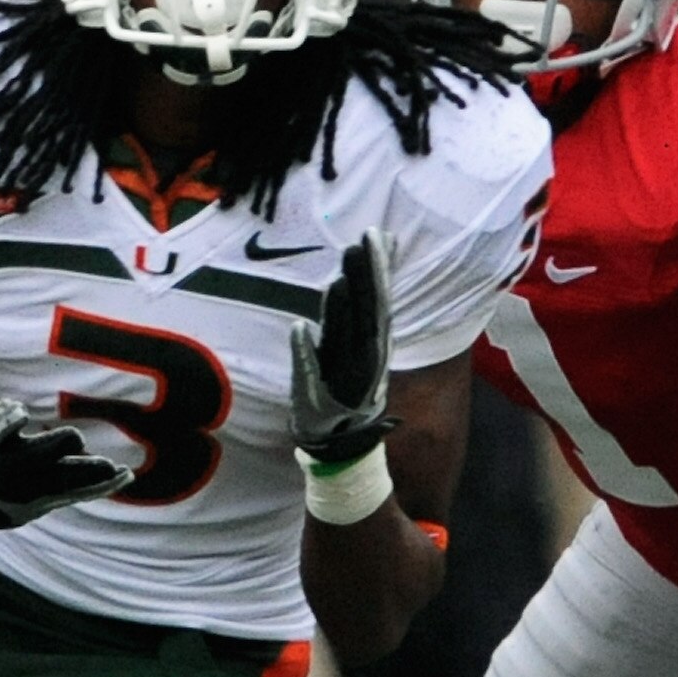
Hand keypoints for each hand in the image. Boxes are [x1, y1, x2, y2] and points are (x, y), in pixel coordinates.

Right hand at [0, 335, 134, 531]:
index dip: (5, 421)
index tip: (18, 410)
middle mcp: (9, 468)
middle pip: (32, 459)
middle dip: (51, 448)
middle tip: (75, 436)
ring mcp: (31, 489)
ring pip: (61, 480)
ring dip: (85, 472)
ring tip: (110, 464)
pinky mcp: (48, 501)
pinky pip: (78, 495)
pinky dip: (101, 487)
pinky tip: (125, 475)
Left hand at [287, 229, 393, 465]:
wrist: (338, 439)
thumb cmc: (344, 385)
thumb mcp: (356, 344)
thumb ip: (360, 305)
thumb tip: (365, 265)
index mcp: (372, 344)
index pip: (377, 301)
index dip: (378, 270)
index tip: (375, 236)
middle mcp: (363, 359)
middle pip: (366, 314)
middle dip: (366, 280)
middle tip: (363, 242)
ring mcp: (342, 378)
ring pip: (342, 338)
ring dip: (341, 309)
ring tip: (339, 277)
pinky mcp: (317, 396)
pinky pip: (311, 371)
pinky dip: (306, 353)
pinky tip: (300, 329)